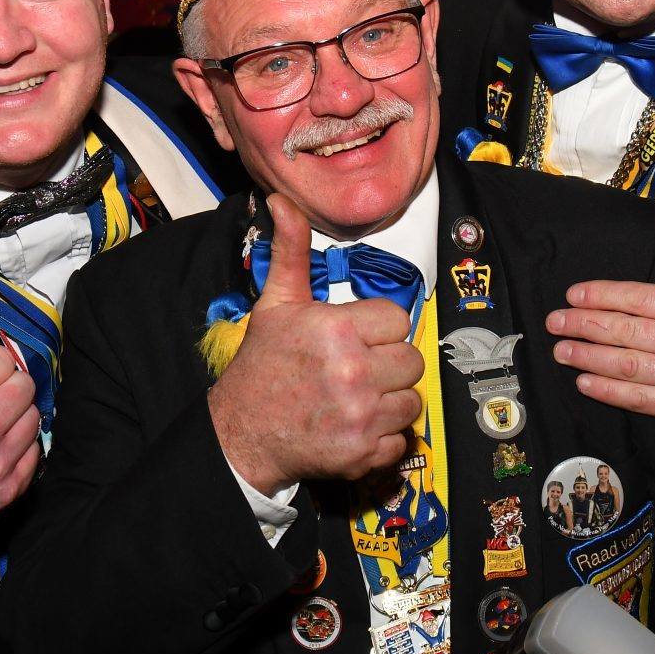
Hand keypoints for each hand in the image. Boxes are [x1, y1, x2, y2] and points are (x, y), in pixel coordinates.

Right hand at [209, 195, 422, 493]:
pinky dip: (384, 437)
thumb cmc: (263, 364)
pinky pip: (402, 439)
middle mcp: (354, 372)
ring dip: (390, 400)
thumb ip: (290, 250)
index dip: (378, 328)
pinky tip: (357, 425)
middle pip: (412, 359)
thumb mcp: (276, 303)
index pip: (397, 319)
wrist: (242, 432)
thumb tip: (282, 201)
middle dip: (388, 364)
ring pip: (412, 400)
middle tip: (357, 369)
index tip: (355, 337)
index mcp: (337, 330)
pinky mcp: (365, 452)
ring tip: (357, 397)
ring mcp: (362, 415)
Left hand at [547, 210, 654, 429]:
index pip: (640, 298)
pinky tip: (585, 382)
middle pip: (627, 331)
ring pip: (629, 365)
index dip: (602, 296)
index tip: (573, 295)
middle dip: (585, 325)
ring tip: (561, 350)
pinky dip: (610, 392)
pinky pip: (641, 400)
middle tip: (555, 322)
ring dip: (589, 358)